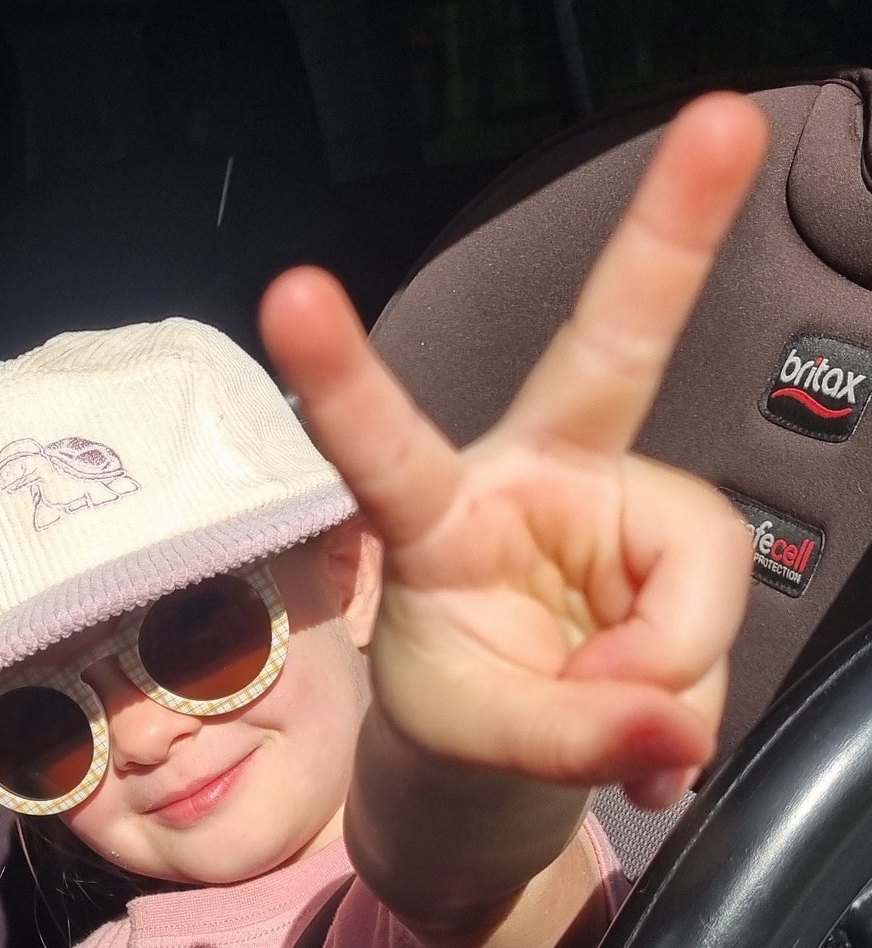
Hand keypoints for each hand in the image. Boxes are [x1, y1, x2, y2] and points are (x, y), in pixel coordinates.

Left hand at [260, 92, 767, 810]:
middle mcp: (539, 483)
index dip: (344, 377)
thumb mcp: (485, 741)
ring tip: (612, 728)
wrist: (504, 753)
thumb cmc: (461, 715)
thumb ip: (570, 739)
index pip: (387, 446)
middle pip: (612, 350)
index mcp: (440, 519)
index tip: (292, 293)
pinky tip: (651, 736)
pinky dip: (691, 698)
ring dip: (666, 675)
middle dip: (670, 236)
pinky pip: (719, 625)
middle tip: (726, 123)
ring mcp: (618, 509)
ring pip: (698, 574)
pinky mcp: (675, 552)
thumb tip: (677, 734)